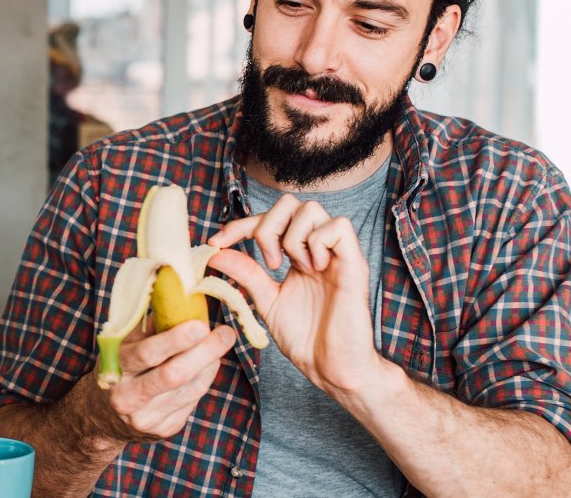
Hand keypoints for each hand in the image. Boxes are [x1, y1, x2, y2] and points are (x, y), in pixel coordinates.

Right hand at [78, 319, 235, 442]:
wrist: (102, 417)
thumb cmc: (119, 368)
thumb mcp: (121, 346)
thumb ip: (146, 325)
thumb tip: (176, 290)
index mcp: (114, 369)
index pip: (146, 354)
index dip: (175, 340)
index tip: (200, 324)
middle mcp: (128, 398)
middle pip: (174, 375)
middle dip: (205, 352)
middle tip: (225, 333)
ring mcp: (147, 418)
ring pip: (191, 389)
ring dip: (210, 363)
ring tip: (219, 343)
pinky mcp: (164, 429)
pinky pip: (194, 401)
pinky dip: (204, 379)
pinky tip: (207, 365)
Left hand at [205, 195, 391, 396]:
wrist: (332, 368)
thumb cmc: (307, 339)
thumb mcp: (267, 301)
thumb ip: (246, 274)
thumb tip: (216, 252)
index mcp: (299, 256)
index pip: (268, 221)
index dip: (239, 225)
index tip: (215, 242)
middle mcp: (318, 249)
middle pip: (291, 202)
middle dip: (267, 225)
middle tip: (269, 262)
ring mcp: (337, 254)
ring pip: (311, 209)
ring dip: (292, 237)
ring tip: (296, 269)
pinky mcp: (355, 263)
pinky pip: (338, 226)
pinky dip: (318, 243)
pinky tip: (316, 269)